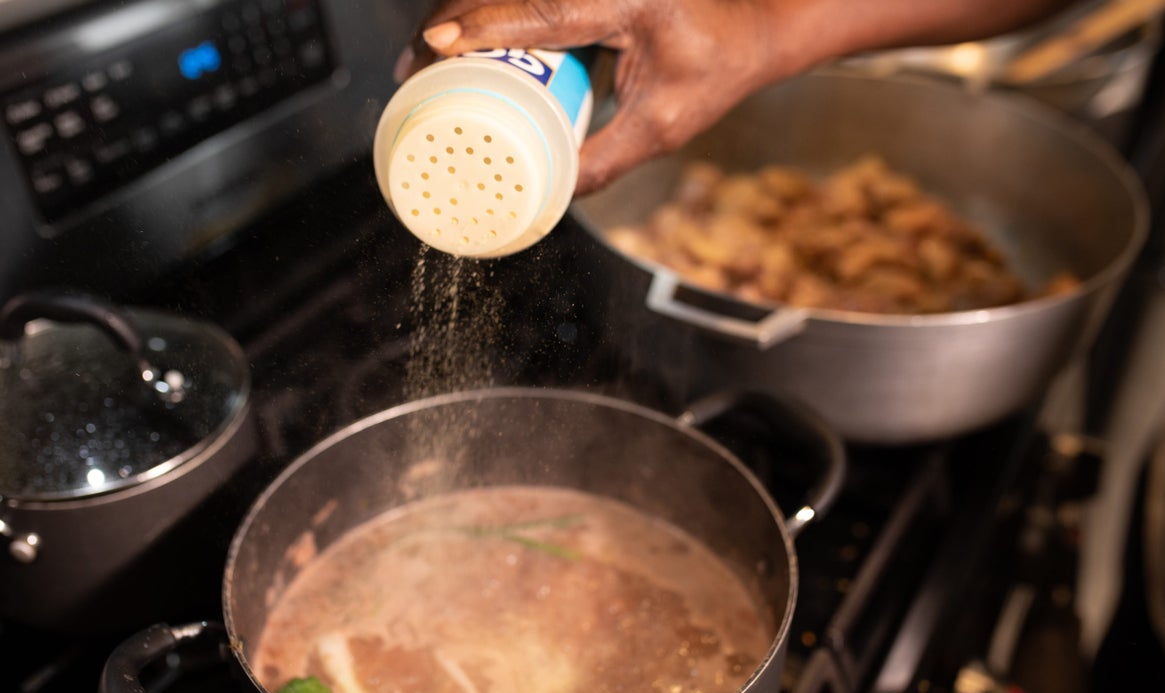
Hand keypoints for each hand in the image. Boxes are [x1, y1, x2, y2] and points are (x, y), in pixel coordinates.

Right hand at [396, 0, 800, 195]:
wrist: (751, 25)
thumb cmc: (716, 67)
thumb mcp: (663, 127)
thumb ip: (604, 162)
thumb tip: (548, 201)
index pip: (543, 10)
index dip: (481, 26)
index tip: (433, 47)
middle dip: (450, 22)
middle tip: (412, 68)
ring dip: (462, 15)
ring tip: (424, 59)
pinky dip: (487, 14)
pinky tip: (460, 41)